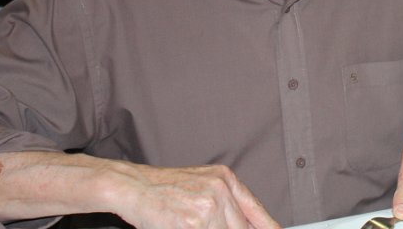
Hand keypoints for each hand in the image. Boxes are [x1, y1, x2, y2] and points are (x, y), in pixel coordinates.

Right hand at [118, 163, 278, 228]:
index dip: (268, 227)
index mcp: (225, 179)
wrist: (133, 185)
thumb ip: (226, 204)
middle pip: (242, 228)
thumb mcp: (203, 185)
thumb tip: (248, 224)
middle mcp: (220, 191)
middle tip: (210, 227)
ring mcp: (207, 208)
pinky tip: (184, 227)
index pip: (256, 212)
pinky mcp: (191, 224)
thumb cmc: (164, 187)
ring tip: (191, 224)